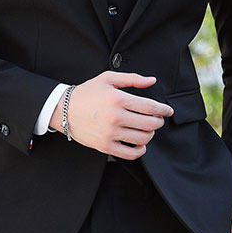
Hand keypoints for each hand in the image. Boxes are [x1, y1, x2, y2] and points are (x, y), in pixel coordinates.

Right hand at [51, 71, 172, 159]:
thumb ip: (132, 79)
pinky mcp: (105, 146)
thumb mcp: (108, 79)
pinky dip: (140, 150)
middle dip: (159, 121)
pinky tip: (140, 144)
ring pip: (143, 138)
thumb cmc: (87, 93)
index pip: (151, 107)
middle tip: (157, 119)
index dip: (164, 110)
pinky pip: (130, 153)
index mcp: (118, 99)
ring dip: (150, 134)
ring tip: (146, 129)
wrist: (63, 110)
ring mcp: (110, 133)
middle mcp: (116, 117)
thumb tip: (152, 81)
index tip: (168, 111)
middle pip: (150, 124)